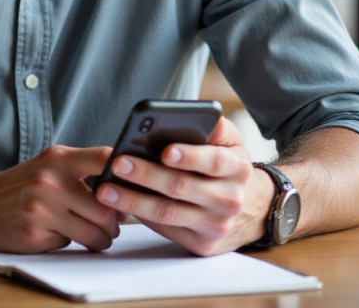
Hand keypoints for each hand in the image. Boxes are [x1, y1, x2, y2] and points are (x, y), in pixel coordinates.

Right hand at [0, 145, 121, 252]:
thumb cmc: (20, 184)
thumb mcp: (48, 164)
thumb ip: (81, 169)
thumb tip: (123, 185)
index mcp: (59, 158)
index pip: (106, 157)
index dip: (127, 173)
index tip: (134, 185)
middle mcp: (52, 180)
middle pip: (107, 207)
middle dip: (115, 222)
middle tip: (114, 225)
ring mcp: (43, 209)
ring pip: (94, 232)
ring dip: (101, 239)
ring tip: (97, 235)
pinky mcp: (36, 235)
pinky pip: (70, 243)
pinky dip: (70, 242)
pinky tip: (59, 234)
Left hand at [94, 118, 271, 254]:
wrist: (252, 210)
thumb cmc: (228, 166)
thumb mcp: (230, 142)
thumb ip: (213, 126)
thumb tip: (186, 113)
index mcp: (237, 168)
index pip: (214, 161)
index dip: (190, 156)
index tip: (165, 150)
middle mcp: (228, 199)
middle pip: (182, 187)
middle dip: (147, 175)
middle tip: (119, 163)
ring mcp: (215, 225)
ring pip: (168, 213)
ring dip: (133, 201)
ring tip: (106, 189)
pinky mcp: (201, 245)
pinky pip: (166, 229)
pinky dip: (140, 216)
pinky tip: (119, 205)